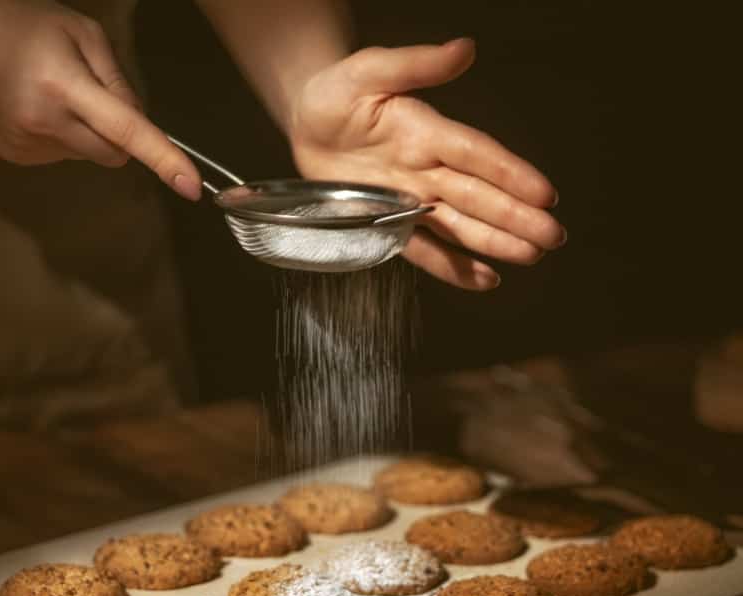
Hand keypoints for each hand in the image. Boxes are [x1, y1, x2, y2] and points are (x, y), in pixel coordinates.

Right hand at [0, 0, 200, 198]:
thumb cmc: (25, 26)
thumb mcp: (81, 32)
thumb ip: (117, 79)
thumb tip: (139, 123)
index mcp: (64, 84)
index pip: (126, 129)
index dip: (163, 158)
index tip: (191, 187)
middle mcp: (44, 122)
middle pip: (114, 154)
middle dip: (119, 135)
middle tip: (91, 96)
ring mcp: (27, 146)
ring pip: (88, 156)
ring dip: (85, 134)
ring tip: (53, 95)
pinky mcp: (16, 158)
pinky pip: (62, 157)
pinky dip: (62, 139)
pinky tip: (36, 109)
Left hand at [289, 39, 563, 288]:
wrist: (307, 122)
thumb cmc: (337, 93)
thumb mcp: (368, 70)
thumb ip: (414, 64)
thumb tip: (463, 49)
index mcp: (426, 132)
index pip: (476, 154)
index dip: (509, 173)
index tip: (543, 193)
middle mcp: (427, 169)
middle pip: (478, 196)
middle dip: (516, 216)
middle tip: (553, 236)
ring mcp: (411, 200)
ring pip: (460, 225)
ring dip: (497, 242)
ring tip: (532, 255)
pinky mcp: (389, 223)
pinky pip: (423, 250)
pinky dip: (452, 267)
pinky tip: (485, 279)